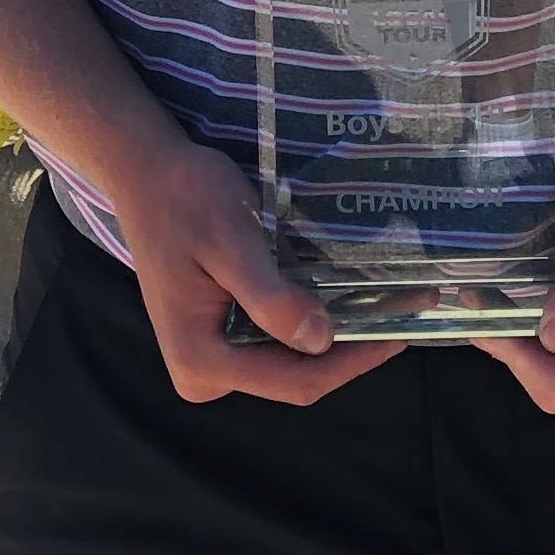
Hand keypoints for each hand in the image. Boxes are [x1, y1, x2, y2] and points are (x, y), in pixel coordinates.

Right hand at [108, 135, 405, 404]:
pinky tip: (348, 297)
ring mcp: (211, 358)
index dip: (355, 360)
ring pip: (290, 361)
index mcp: (202, 361)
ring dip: (337, 334)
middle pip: (296, 377)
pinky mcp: (219, 336)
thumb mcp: (231, 241)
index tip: (401, 329)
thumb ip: (269, 297)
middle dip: (352, 347)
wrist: (147, 173)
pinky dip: (312, 321)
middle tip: (407, 309)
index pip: (297, 381)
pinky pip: (275, 341)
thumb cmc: (186, 198)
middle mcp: (204, 374)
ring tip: (388, 302)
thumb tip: (319, 341)